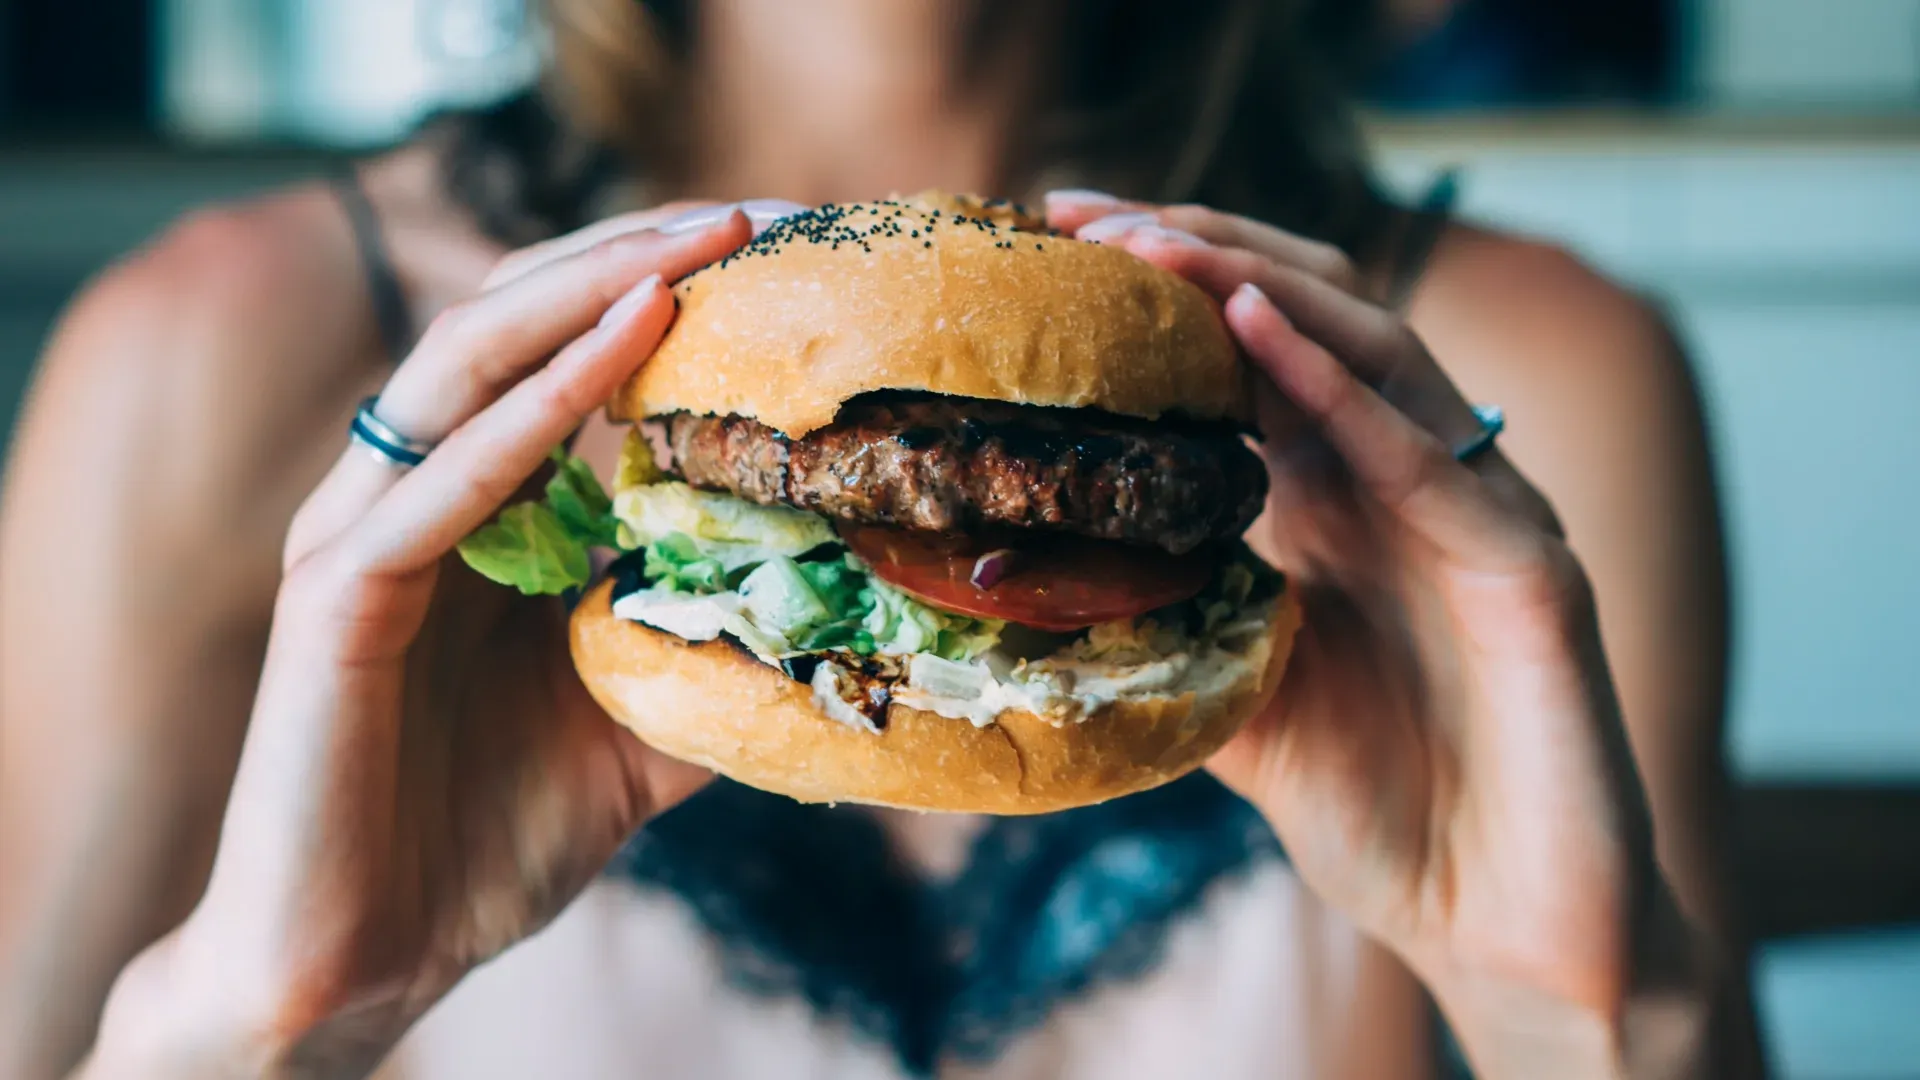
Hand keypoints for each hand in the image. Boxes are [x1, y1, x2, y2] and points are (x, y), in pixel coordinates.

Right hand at [85, 207, 761, 1077]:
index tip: (782, 258)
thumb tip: (840, 619)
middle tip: (753, 216)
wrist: (370, 958)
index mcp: (477, 508)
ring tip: (698, 247)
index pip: (561, 353)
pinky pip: (440, 482)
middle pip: (512, 322)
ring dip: (586, 293)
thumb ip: (712, 650)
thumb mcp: (643, 724)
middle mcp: (411, 496)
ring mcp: (364, 536)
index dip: (661, 289)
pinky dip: (534, 409)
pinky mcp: (337, 600)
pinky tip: (624, 348)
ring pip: (463, 367)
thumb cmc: (489, 835)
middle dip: (631, 256)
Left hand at [1050, 194, 1705, 1072]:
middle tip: (1081, 217)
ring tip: (1152, 244)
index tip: (1053, 246)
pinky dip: (1344, 387)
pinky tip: (1257, 332)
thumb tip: (1023, 593)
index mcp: (1343, 506)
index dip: (1165, 294)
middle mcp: (1411, 488)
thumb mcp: (1238, 705)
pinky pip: (1434, 457)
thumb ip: (1168, 629)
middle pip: (1310, 320)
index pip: (1253, 358)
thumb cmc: (1386, 817)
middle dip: (1199, 255)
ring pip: (1377, 353)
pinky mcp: (1533, 573)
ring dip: (1258, 287)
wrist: (1506, 934)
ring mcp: (1479, 518)